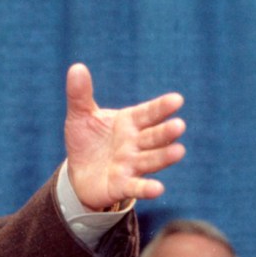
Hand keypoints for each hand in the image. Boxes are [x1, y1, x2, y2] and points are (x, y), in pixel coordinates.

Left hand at [64, 63, 185, 209]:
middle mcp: (135, 143)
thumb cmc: (87, 140)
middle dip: (166, 132)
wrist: (78, 172)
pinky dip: (146, 188)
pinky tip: (158, 189)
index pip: (148, 113)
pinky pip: (137, 187)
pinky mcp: (123, 186)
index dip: (162, 107)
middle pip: (154, 137)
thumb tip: (76, 67)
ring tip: (179, 151)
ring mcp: (131, 165)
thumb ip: (80, 94)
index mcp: (129, 122)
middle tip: (178, 126)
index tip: (177, 100)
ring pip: (151, 160)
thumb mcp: (80, 116)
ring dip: (164, 157)